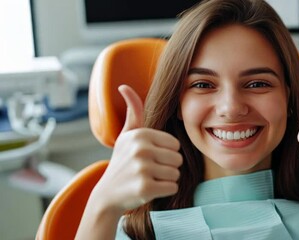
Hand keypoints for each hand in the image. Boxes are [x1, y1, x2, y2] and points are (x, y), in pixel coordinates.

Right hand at [92, 85, 182, 211]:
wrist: (107, 195)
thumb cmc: (122, 162)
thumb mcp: (126, 135)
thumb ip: (133, 112)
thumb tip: (124, 87)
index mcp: (140, 134)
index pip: (175, 145)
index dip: (165, 153)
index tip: (149, 157)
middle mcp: (141, 149)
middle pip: (178, 159)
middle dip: (167, 167)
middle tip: (148, 170)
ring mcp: (142, 168)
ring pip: (176, 174)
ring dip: (166, 179)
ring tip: (148, 179)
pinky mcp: (145, 188)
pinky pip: (172, 187)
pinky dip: (164, 191)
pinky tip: (148, 189)